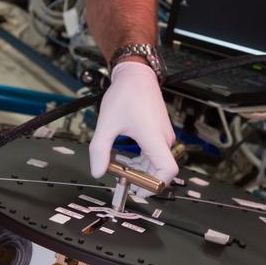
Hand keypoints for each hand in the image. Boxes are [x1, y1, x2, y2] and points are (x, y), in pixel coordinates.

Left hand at [89, 61, 177, 183]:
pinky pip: (154, 154)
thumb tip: (98, 172)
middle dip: (140, 178)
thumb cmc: (125, 95)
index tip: (138, 189)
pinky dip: (140, 160)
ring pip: (156, 163)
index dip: (155, 186)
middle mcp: (163, 139)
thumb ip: (100, 150)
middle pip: (159, 170)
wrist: (136, 75)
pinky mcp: (160, 133)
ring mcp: (163, 135)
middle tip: (119, 177)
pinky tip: (124, 157)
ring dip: (138, 169)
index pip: (168, 171)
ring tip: (118, 166)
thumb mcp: (106, 124)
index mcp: (154, 138)